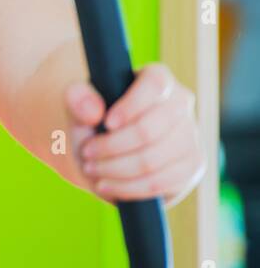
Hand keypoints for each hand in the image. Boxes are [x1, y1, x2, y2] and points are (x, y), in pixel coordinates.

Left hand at [64, 62, 205, 207]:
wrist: (103, 149)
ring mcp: (190, 137)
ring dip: (114, 169)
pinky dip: (127, 188)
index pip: (155, 85)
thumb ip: (77, 98)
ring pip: (153, 161)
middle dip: (111, 146)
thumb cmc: (92, 121)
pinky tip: (105, 185)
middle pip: (149, 130)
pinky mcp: (191, 168)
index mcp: (157, 79)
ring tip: (91, 169)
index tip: (106, 123)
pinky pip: (161, 183)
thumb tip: (93, 111)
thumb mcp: (76, 105)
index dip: (131, 106)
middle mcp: (180, 105)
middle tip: (86, 152)